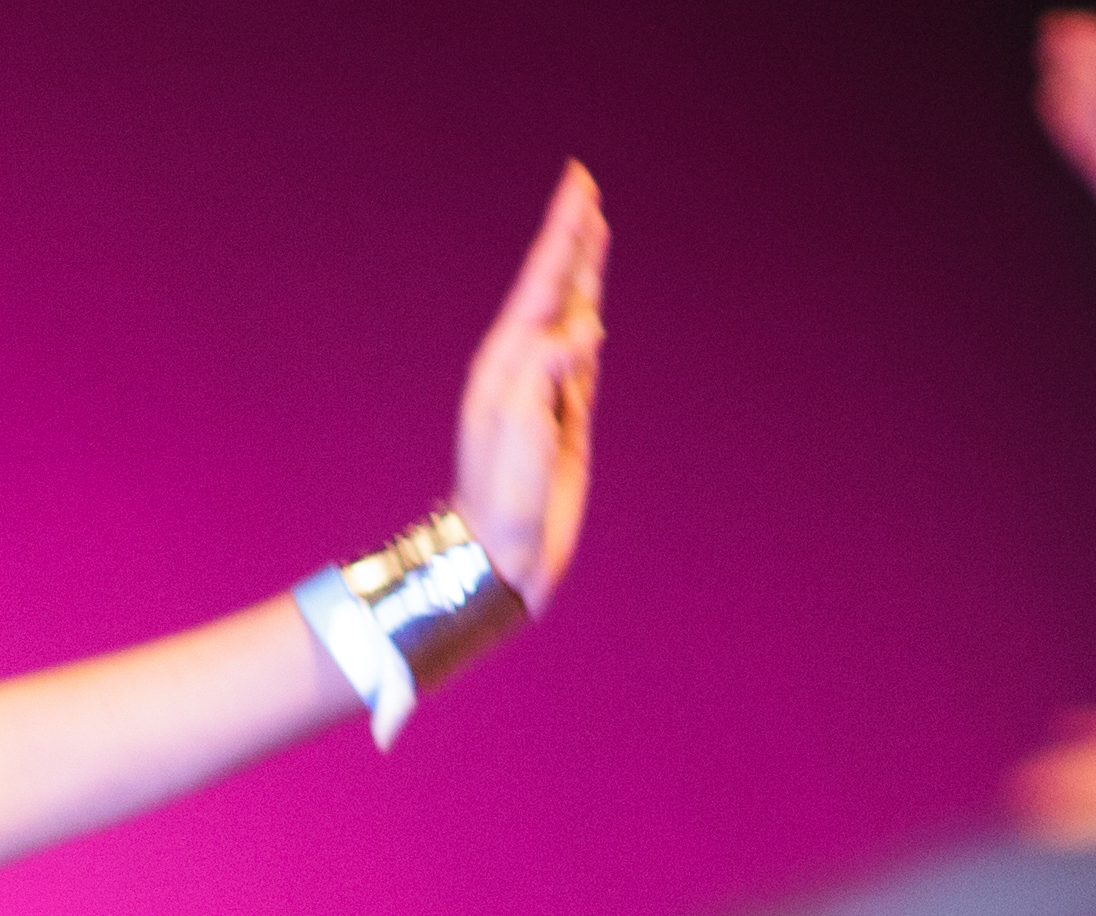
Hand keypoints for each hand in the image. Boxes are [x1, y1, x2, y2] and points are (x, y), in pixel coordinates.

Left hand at [452, 165, 608, 610]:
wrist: (501, 554)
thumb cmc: (501, 494)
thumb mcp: (518, 427)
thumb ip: (548, 371)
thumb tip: (584, 329)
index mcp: (506, 361)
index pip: (542, 279)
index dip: (564, 230)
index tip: (579, 182)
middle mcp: (523, 368)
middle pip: (557, 286)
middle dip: (573, 237)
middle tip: (584, 187)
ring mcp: (546, 392)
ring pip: (573, 315)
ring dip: (584, 274)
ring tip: (594, 233)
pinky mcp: (565, 420)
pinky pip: (583, 360)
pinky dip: (590, 330)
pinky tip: (592, 314)